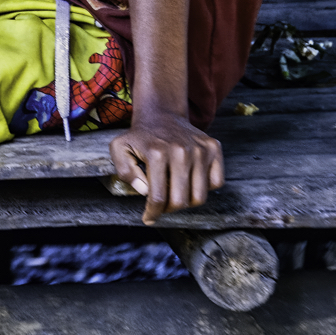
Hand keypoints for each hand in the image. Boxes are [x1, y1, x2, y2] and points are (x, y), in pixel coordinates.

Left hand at [109, 110, 223, 223]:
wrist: (161, 115)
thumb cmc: (140, 137)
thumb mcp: (119, 148)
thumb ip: (124, 171)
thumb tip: (144, 190)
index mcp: (156, 153)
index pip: (158, 197)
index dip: (153, 213)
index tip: (149, 219)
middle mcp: (181, 152)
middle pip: (181, 201)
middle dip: (169, 209)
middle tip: (161, 206)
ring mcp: (200, 150)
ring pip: (200, 196)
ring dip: (186, 201)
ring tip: (174, 193)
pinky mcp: (214, 148)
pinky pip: (216, 182)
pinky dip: (204, 188)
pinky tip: (189, 181)